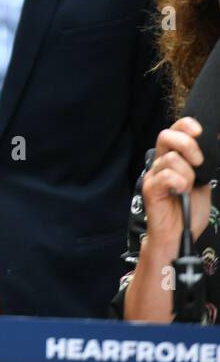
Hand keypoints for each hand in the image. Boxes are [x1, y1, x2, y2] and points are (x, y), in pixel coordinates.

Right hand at [143, 117, 211, 249]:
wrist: (179, 236)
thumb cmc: (190, 212)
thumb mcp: (204, 182)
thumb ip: (206, 165)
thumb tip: (217, 146)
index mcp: (174, 158)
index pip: (174, 130)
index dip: (186, 125)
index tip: (200, 132)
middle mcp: (161, 164)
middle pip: (165, 136)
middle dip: (186, 144)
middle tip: (198, 162)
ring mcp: (153, 176)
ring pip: (170, 158)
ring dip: (187, 172)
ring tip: (189, 187)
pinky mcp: (150, 189)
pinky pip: (165, 176)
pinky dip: (179, 182)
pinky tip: (181, 192)